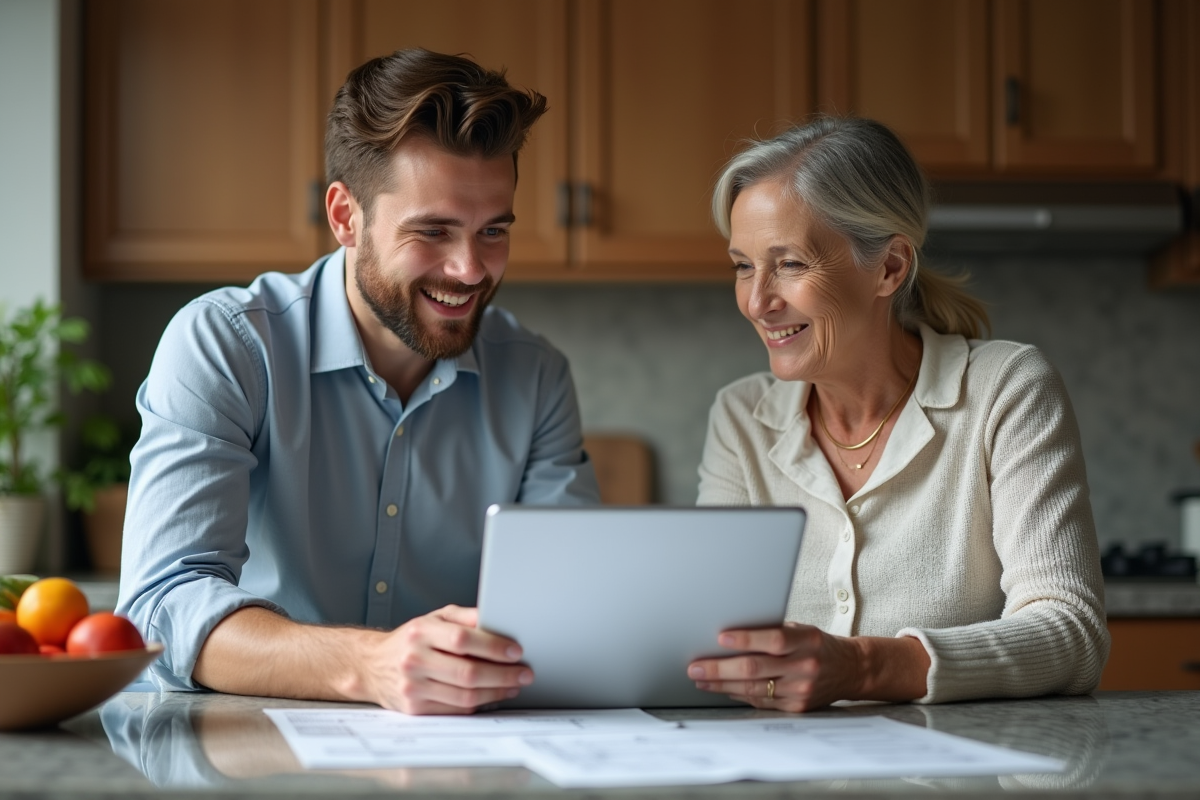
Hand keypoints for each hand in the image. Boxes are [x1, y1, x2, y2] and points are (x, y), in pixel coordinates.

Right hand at [362, 605, 532, 714]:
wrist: (372, 666)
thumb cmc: (411, 639)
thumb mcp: (434, 617)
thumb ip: (465, 617)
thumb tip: (498, 618)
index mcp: (421, 632)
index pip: (462, 639)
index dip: (493, 646)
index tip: (516, 651)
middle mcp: (414, 660)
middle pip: (467, 672)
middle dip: (503, 674)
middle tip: (524, 673)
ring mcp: (413, 687)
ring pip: (464, 695)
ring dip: (496, 692)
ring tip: (514, 685)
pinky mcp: (415, 708)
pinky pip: (456, 709)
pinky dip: (479, 703)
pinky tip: (493, 695)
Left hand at [687, 622, 864, 711]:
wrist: (850, 669)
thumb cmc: (816, 644)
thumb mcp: (801, 630)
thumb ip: (772, 632)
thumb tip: (730, 635)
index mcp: (806, 640)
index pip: (773, 640)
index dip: (746, 639)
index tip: (720, 638)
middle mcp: (805, 666)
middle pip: (756, 669)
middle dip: (720, 669)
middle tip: (695, 667)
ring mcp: (801, 689)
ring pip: (754, 688)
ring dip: (722, 685)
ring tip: (701, 679)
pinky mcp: (797, 707)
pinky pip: (761, 701)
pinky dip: (738, 694)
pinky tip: (723, 689)